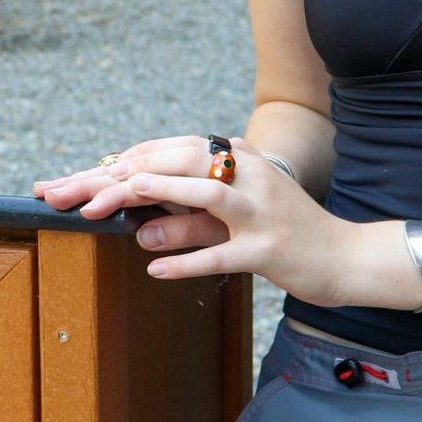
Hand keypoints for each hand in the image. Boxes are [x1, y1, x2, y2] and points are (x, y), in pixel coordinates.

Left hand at [33, 135, 356, 303]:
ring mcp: (261, 212)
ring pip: (207, 193)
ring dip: (160, 192)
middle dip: (125, 173)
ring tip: (116, 199)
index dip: (125, 161)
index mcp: (239, 160)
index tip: (81, 177)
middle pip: (181, 163)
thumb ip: (187, 221)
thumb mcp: (231, 223)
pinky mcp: (269, 249)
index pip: (173, 150)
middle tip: (77, 191)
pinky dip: (187, 260)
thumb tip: (140, 230)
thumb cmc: (284, 235)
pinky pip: (223, 253)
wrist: (345, 256)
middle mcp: (249, 177)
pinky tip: (155, 270)